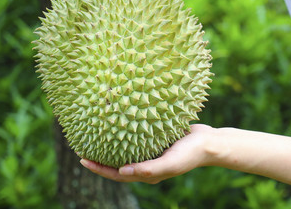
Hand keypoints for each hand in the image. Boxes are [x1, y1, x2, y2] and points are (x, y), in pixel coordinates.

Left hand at [80, 124, 214, 183]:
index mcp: (146, 172)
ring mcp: (149, 150)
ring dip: (108, 141)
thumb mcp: (170, 163)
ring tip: (93, 130)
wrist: (210, 141)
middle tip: (81, 145)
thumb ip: (148, 169)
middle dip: (98, 156)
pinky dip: (122, 129)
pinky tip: (115, 117)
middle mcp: (145, 162)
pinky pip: (134, 133)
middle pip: (116, 161)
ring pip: (123, 147)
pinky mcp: (154, 136)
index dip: (98, 168)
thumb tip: (122, 171)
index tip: (82, 158)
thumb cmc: (190, 154)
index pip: (116, 173)